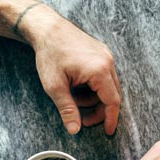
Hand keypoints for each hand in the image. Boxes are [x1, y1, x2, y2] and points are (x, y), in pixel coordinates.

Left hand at [24, 6, 121, 134]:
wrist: (47, 28)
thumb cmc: (49, 54)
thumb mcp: (55, 86)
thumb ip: (67, 109)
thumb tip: (75, 130)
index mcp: (99, 70)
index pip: (112, 102)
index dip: (110, 119)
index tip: (108, 132)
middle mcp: (107, 62)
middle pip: (112, 95)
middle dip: (98, 110)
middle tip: (83, 119)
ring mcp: (106, 56)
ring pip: (108, 87)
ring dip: (93, 98)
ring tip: (73, 97)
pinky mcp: (101, 53)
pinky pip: (104, 76)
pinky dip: (93, 87)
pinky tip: (77, 86)